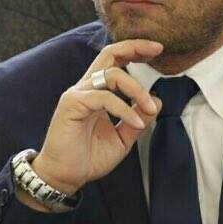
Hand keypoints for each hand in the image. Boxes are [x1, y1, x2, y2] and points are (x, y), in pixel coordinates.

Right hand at [32, 40, 163, 195]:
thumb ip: (137, 118)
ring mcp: (78, 94)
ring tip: (149, 108)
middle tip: (157, 49)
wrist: (65, 176)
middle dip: (134, 47)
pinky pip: (104, 98)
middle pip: (109, 53)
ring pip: (111, 74)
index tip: (157, 50)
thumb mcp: (122, 138)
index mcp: (98, 92)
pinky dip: (125, 109)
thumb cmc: (89, 157)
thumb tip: (156, 101)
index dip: (134, 51)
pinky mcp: (72, 104)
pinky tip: (136, 124)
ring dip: (137, 89)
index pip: (115, 60)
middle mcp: (87, 88)